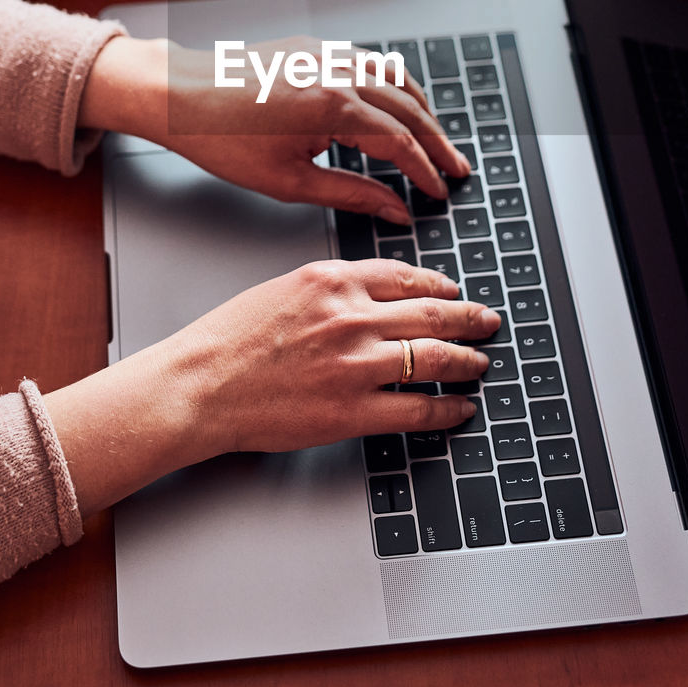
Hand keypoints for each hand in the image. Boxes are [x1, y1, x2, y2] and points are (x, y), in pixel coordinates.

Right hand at [44, 260, 500, 515]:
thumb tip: (366, 294)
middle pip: (431, 314)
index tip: (453, 290)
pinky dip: (447, 409)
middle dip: (469, 318)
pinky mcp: (353, 411)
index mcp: (332, 280)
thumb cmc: (228, 341)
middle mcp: (351, 316)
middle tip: (488, 321)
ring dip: (467, 361)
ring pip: (434, 359)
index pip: (404, 276)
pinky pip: (418, 409)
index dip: (438, 285)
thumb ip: (329, 288)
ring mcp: (356, 365)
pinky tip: (459, 408)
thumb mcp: (281, 289)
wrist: (200, 386)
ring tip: (481, 363)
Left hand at [79, 35, 469, 223]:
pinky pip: (371, 63)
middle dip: (437, 143)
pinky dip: (395, 86)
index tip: (438, 192)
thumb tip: (394, 211)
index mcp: (334, 108)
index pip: (400, 144)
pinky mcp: (314, 49)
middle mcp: (338, 74)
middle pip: (409, 110)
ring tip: (436, 139)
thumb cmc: (222, 140)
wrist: (179, 96)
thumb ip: (351, 195)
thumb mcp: (289, 182)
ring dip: (422, 111)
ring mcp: (327, 55)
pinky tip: (398, 105)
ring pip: (396, 80)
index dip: (424, 172)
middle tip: (457, 169)